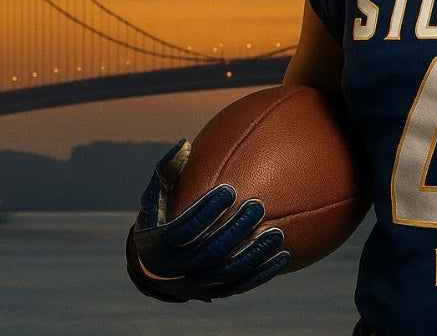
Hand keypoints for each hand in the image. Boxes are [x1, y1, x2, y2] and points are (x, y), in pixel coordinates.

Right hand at [126, 139, 289, 302]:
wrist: (152, 270)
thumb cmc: (158, 221)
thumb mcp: (154, 198)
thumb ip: (167, 172)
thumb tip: (184, 144)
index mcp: (161, 243)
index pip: (185, 228)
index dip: (206, 210)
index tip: (229, 189)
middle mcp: (178, 268)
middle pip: (210, 251)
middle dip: (235, 229)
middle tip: (257, 206)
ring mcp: (198, 283)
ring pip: (229, 271)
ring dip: (254, 253)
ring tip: (277, 233)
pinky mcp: (215, 292)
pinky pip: (241, 285)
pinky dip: (263, 273)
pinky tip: (284, 256)